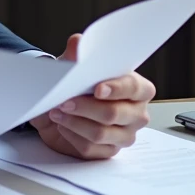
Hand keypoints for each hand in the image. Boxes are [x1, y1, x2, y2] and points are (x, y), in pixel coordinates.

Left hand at [29, 33, 154, 158]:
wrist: (61, 107)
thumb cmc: (77, 84)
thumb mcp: (73, 65)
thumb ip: (77, 53)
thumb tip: (77, 43)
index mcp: (137, 88)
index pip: (134, 88)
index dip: (117, 88)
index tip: (97, 88)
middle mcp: (135, 113)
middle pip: (115, 113)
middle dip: (86, 107)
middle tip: (65, 100)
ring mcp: (124, 135)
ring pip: (101, 134)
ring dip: (75, 122)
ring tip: (57, 112)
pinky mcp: (108, 151)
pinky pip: (90, 148)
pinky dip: (72, 135)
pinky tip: (62, 126)